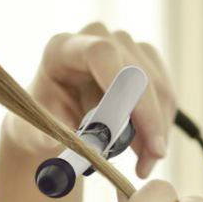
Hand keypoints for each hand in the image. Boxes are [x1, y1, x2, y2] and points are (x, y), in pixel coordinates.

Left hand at [0, 20, 179, 178]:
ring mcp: (125, 45)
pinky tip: (147, 147)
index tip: (137, 130)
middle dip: (147, 123)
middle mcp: (97, 37)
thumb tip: (76, 148)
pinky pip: (166, 93)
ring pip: (158, 87)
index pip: (102, 55)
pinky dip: (161, 125)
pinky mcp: (147, 59)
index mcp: (63, 48)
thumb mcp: (36, 133)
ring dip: (156, 129)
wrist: (54, 116)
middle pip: (137, 74)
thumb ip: (53, 139)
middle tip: (146, 164)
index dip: (122, 87)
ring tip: (142, 163)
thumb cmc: (42, 122)